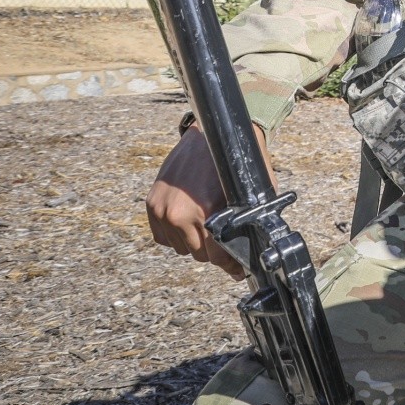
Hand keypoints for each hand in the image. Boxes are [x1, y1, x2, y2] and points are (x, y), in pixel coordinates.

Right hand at [145, 123, 270, 279]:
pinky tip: (189, 221)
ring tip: (206, 226)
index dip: (231, 266)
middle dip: (213, 251)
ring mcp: (162, 208)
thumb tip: (253, 252)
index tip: (239, 271)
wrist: (213, 133)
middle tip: (223, 243)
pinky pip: (162, 236)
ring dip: (193, 242)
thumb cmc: (237, 162)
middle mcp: (180, 213)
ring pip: (180, 248)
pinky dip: (175, 234)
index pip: (216, 257)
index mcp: (206, 212)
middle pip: (198, 255)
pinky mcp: (151, 203)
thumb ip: (249, 224)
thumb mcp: (251, 194)